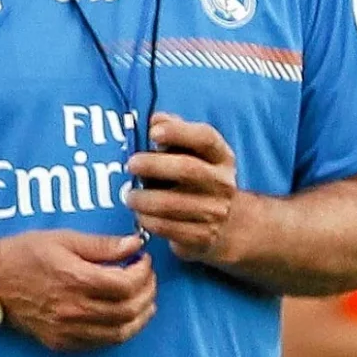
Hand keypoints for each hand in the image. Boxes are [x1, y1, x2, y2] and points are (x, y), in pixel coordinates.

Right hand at [0, 229, 155, 351]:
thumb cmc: (25, 254)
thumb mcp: (64, 239)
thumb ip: (102, 245)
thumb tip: (135, 244)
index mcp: (75, 280)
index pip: (126, 284)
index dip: (143, 272)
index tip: (143, 260)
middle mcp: (73, 309)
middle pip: (128, 310)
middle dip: (146, 293)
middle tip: (148, 278)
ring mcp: (67, 330)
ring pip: (120, 332)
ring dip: (140, 316)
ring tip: (145, 300)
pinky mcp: (61, 342)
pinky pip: (101, 343)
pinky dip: (120, 331)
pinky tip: (124, 316)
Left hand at [124, 114, 242, 265]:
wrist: (228, 225)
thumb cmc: (199, 181)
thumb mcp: (195, 155)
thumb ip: (176, 133)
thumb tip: (155, 119)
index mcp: (221, 157)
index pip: (205, 138)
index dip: (179, 132)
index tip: (152, 132)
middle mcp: (222, 182)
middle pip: (188, 169)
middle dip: (154, 165)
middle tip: (131, 164)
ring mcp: (214, 212)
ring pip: (173, 203)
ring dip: (144, 198)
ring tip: (129, 195)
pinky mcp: (202, 237)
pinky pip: (168, 228)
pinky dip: (148, 220)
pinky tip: (140, 214)